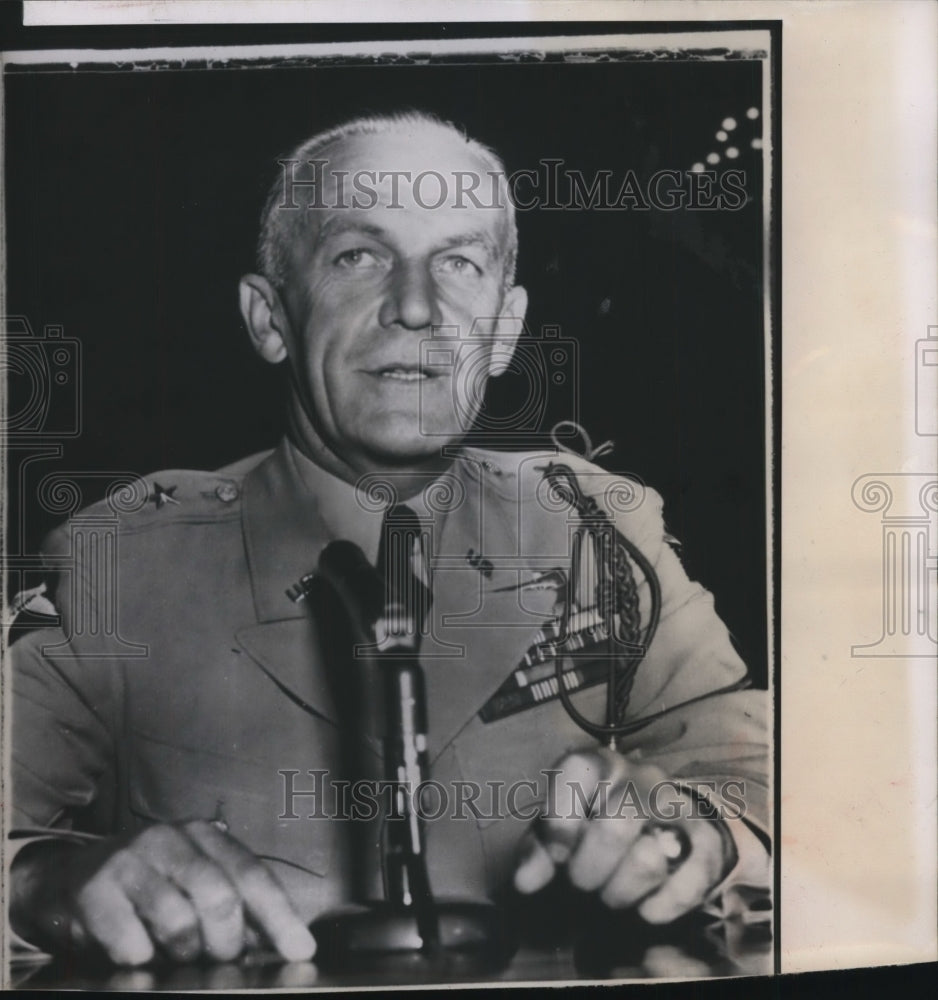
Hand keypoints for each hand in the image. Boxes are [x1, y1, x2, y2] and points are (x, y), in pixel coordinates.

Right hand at [10, 820, 315, 965]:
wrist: (62, 879)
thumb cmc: (143, 888)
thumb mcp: (191, 884)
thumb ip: (232, 905)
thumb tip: (278, 942)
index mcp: (204, 836)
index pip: (252, 874)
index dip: (280, 916)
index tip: (302, 950)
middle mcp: (170, 838)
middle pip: (219, 895)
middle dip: (228, 940)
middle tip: (221, 960)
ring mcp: (130, 859)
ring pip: (179, 919)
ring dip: (183, 951)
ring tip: (175, 954)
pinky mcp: (94, 888)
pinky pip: (130, 940)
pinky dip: (141, 957)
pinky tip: (138, 953)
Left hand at [513, 749, 732, 922]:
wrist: (666, 821)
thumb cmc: (599, 821)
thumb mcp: (563, 825)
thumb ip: (540, 848)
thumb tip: (524, 881)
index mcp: (600, 762)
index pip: (578, 772)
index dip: (561, 820)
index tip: (556, 856)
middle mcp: (642, 777)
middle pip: (614, 828)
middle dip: (588, 870)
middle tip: (581, 882)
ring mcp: (678, 808)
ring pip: (648, 860)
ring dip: (620, 892)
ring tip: (611, 893)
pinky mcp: (706, 842)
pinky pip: (688, 884)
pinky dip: (660, 907)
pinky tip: (645, 909)